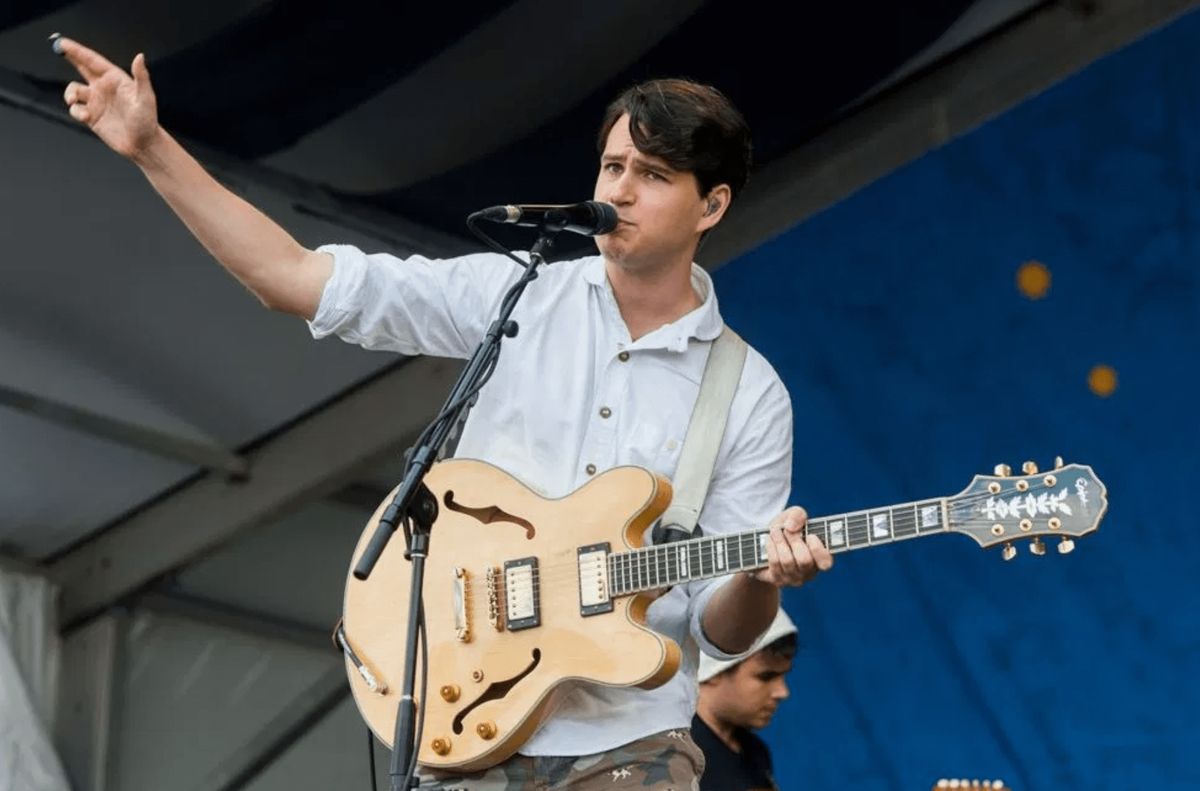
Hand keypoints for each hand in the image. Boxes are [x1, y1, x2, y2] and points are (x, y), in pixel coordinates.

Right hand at [57, 37, 159, 159]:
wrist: (142, 145)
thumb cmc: (147, 121)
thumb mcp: (145, 98)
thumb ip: (141, 77)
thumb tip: (140, 56)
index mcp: (115, 79)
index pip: (93, 61)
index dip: (78, 51)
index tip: (63, 42)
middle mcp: (104, 88)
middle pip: (81, 67)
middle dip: (69, 56)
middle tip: (57, 47)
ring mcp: (96, 102)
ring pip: (74, 90)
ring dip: (69, 93)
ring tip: (73, 100)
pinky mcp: (91, 116)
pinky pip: (76, 109)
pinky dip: (76, 111)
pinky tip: (86, 117)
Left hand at [753, 506, 832, 586]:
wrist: (763, 543)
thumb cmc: (785, 529)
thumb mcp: (793, 516)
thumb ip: (798, 515)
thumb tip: (791, 527)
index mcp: (820, 557)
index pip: (826, 562)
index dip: (818, 550)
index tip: (810, 535)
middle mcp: (809, 571)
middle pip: (804, 560)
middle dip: (794, 540)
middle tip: (787, 529)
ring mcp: (793, 579)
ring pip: (788, 561)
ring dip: (779, 541)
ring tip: (775, 531)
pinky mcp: (778, 580)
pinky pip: (775, 564)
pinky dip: (770, 547)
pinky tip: (769, 539)